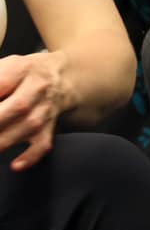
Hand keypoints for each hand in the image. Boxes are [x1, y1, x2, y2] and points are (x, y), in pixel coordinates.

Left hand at [0, 51, 75, 170]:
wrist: (63, 77)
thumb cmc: (25, 73)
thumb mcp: (6, 65)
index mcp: (22, 69)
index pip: (1, 85)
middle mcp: (37, 89)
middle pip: (15, 108)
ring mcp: (44, 111)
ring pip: (25, 128)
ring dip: (2, 141)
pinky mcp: (48, 128)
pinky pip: (42, 145)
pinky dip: (30, 156)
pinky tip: (15, 164)